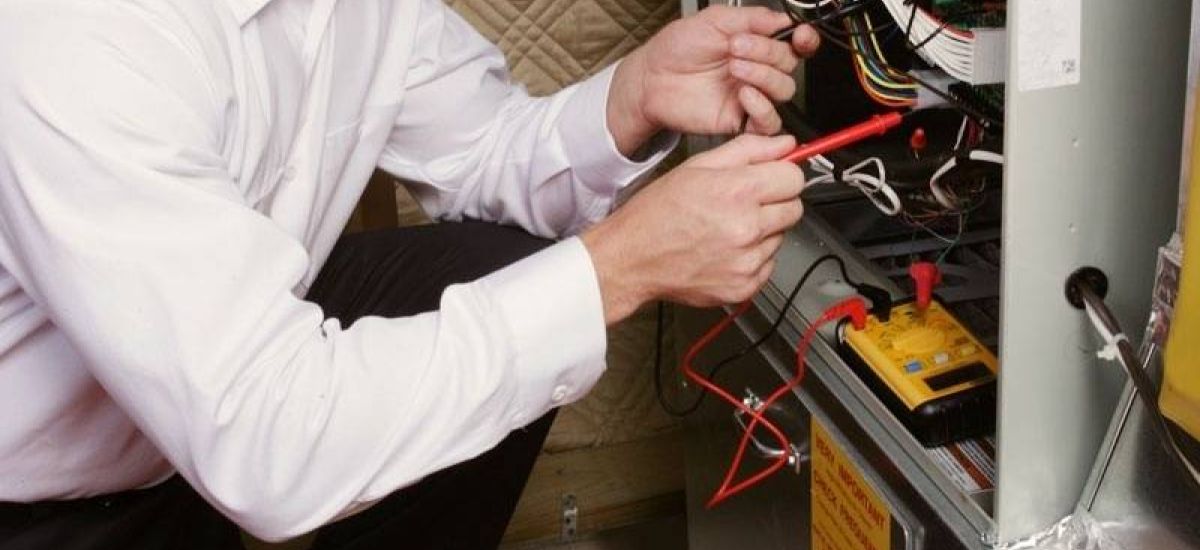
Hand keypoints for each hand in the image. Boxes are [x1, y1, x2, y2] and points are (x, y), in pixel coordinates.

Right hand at [582, 134, 804, 323]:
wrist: (631, 259)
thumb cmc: (656, 214)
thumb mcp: (697, 167)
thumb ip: (747, 151)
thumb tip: (784, 144)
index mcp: (737, 193)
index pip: (794, 177)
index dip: (781, 174)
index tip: (769, 178)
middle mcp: (747, 229)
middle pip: (794, 208)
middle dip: (775, 202)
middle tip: (743, 203)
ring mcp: (747, 262)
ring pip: (781, 237)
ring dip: (762, 231)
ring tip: (726, 228)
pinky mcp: (744, 287)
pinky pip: (767, 265)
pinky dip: (752, 257)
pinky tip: (724, 249)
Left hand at [607, 6, 820, 154]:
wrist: (651, 78)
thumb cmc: (676, 49)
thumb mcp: (714, 20)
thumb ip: (752, 18)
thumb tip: (781, 18)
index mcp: (755, 44)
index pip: (794, 43)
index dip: (804, 39)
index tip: (800, 36)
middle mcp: (757, 69)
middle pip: (789, 64)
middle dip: (767, 52)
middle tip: (737, 47)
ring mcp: (750, 95)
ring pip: (783, 90)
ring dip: (764, 75)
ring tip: (734, 67)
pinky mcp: (740, 119)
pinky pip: (768, 121)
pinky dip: (762, 107)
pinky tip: (744, 94)